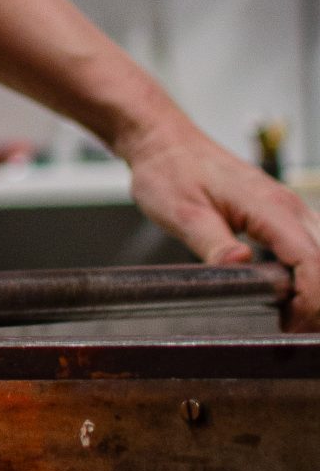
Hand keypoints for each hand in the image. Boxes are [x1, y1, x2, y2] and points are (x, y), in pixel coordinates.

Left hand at [120, 113, 319, 328]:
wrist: (166, 143)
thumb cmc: (170, 172)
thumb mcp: (182, 213)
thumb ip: (212, 243)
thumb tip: (239, 265)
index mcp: (268, 207)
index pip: (312, 259)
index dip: (312, 298)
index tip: (294, 324)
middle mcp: (288, 206)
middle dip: (318, 300)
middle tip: (293, 327)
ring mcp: (289, 208)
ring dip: (316, 286)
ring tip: (293, 315)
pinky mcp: (283, 213)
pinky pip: (314, 243)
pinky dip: (312, 271)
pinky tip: (292, 292)